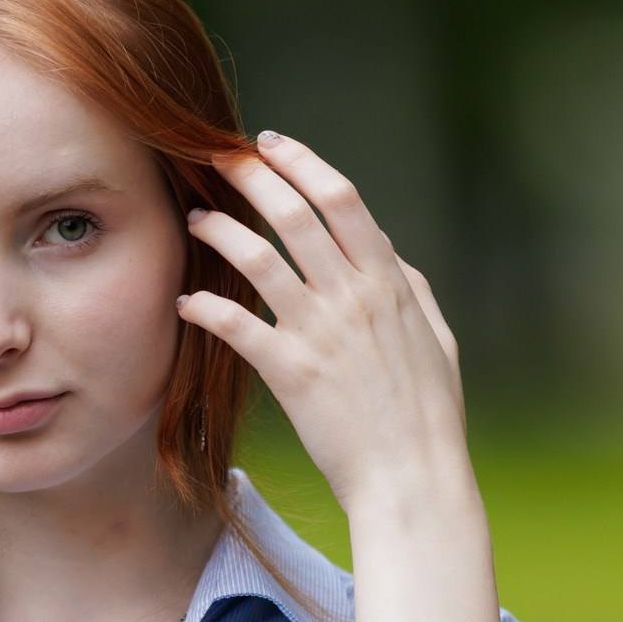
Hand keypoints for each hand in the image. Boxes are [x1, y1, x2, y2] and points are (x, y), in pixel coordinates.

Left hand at [177, 131, 469, 514]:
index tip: (270, 143)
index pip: (341, 198)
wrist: (412, 478)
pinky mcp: (291, 372)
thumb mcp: (436, 339)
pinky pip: (236, 325)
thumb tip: (389, 254)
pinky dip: (204, 306)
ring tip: (194, 219)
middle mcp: (353, 297)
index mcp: (390, 281)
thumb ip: (411, 288)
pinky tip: (186, 300)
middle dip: (249, 176)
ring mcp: (321, 332)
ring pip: (257, 258)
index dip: (302, 162)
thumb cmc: (429, 415)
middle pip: (293, 213)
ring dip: (219, 230)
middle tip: (216, 159)